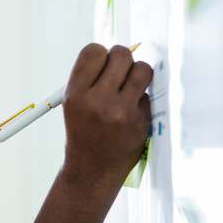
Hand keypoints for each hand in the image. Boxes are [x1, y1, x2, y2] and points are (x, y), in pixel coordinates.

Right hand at [61, 43, 152, 186]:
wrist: (91, 171)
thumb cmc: (83, 132)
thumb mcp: (74, 104)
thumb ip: (92, 78)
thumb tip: (124, 51)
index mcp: (75, 94)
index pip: (93, 51)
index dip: (101, 53)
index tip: (103, 63)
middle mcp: (97, 101)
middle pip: (121, 55)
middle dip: (122, 60)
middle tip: (120, 72)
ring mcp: (121, 112)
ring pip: (142, 70)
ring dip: (138, 74)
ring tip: (129, 87)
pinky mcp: (140, 123)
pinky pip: (147, 96)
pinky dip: (140, 101)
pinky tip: (129, 114)